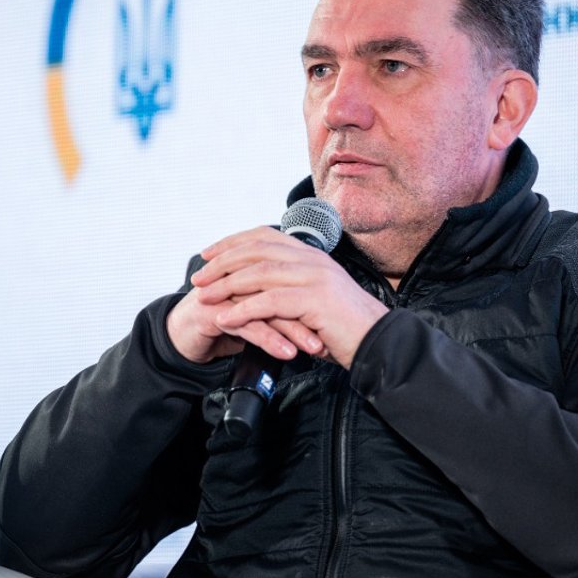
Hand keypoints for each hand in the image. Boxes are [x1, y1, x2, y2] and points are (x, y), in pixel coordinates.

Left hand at [187, 226, 388, 367]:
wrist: (378, 342)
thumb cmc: (345, 327)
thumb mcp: (314, 298)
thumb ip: (289, 288)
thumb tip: (257, 290)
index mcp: (311, 254)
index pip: (264, 236)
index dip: (232, 243)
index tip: (208, 254)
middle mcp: (312, 259)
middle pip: (256, 249)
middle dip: (222, 262)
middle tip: (199, 277)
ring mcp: (315, 277)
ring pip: (260, 273)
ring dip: (227, 285)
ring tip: (204, 297)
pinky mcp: (315, 300)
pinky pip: (270, 302)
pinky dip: (243, 310)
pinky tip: (226, 319)